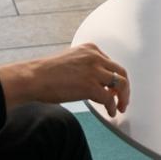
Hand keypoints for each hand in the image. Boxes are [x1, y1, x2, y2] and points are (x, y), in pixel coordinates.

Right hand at [0, 43, 130, 117]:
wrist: (35, 77)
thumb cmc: (48, 72)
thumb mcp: (72, 60)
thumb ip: (87, 66)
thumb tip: (99, 82)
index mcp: (91, 48)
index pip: (112, 64)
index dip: (116, 79)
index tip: (116, 89)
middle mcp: (95, 56)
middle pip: (121, 72)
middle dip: (125, 88)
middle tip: (124, 100)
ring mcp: (94, 70)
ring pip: (120, 84)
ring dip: (123, 98)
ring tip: (120, 108)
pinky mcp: (90, 86)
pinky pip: (109, 98)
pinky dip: (112, 107)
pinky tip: (110, 112)